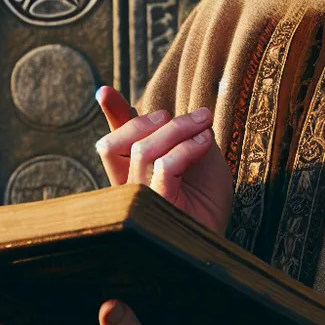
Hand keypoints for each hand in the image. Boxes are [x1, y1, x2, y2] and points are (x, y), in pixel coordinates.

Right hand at [95, 86, 232, 234]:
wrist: (220, 233)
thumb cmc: (206, 196)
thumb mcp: (192, 152)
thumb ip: (173, 134)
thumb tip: (160, 116)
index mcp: (131, 171)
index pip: (114, 140)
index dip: (110, 114)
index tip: (104, 91)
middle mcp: (128, 185)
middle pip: (115, 142)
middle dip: (146, 120)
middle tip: (177, 115)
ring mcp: (139, 198)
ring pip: (142, 150)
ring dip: (177, 129)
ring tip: (204, 126)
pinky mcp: (156, 207)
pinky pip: (164, 166)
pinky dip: (186, 148)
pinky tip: (204, 142)